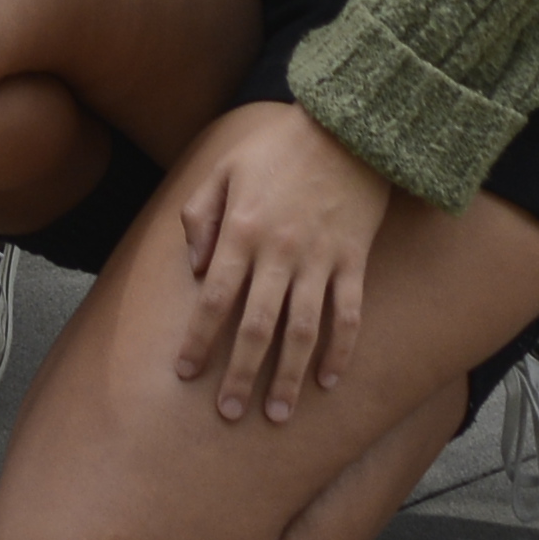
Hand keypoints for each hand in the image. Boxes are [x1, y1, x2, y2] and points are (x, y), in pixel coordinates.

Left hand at [165, 98, 409, 428]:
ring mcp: (319, 260)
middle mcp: (279, 253)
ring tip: (277, 414)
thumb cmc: (278, 146)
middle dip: (240, 375)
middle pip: (256, 328)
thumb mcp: (224, 167)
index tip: (186, 374)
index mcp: (242, 232)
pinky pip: (348, 315)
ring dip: (288, 377)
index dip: (198, 340)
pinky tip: (330, 381)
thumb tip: (195, 269)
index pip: (213, 299)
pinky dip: (340, 351)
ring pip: (302, 332)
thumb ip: (200, 216)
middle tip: (229, 413)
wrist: (346, 125)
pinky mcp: (353, 260)